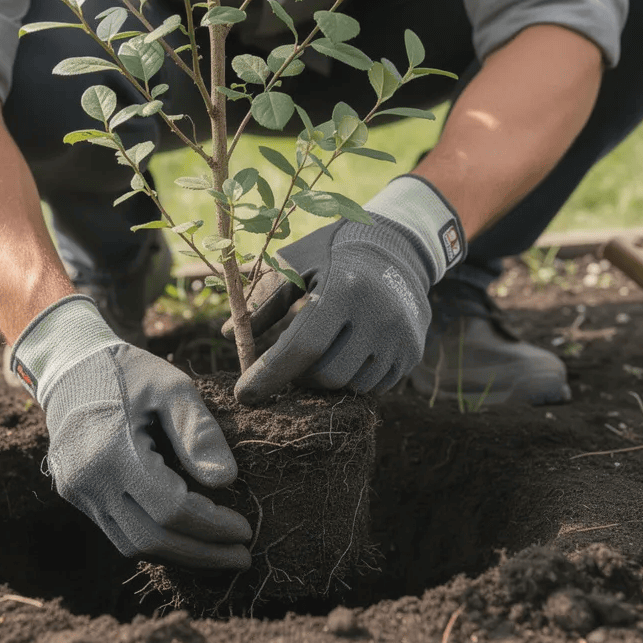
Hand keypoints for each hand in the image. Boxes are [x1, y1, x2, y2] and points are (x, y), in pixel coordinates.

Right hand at [11, 296, 251, 568]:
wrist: (71, 366)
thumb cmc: (130, 372)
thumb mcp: (173, 387)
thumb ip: (199, 432)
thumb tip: (228, 481)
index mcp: (114, 450)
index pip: (170, 509)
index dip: (212, 526)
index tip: (244, 528)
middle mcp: (89, 479)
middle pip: (152, 539)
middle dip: (203, 553)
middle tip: (242, 555)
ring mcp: (77, 491)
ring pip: (133, 545)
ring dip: (180, 556)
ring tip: (220, 553)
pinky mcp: (75, 495)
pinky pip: (119, 533)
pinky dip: (156, 542)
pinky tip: (186, 538)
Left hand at [228, 176, 464, 404]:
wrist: (398, 247)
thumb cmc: (334, 254)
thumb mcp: (295, 264)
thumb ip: (263, 301)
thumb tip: (229, 334)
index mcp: (345, 288)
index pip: (302, 347)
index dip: (269, 375)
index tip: (243, 394)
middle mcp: (378, 315)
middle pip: (326, 375)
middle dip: (298, 377)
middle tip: (290, 364)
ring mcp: (400, 337)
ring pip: (350, 386)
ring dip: (325, 379)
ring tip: (319, 354)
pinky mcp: (412, 352)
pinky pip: (374, 386)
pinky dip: (351, 378)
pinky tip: (346, 353)